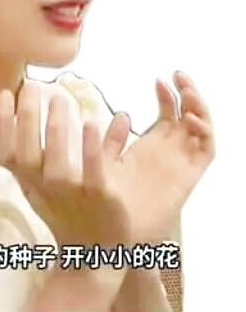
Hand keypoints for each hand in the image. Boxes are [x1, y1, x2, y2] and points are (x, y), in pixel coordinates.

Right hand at [0, 80, 133, 248]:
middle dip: (27, 119)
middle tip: (32, 86)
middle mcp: (45, 189)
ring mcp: (72, 196)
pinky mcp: (101, 199)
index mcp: (30, 182)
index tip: (5, 94)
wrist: (94, 254)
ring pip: (57, 165)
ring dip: (57, 131)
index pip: (5, 153)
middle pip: (27, 154)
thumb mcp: (52, 178)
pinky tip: (91, 123)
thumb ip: (57, 141)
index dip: (0, 125)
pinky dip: (91, 150)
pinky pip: (93, 174)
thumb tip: (56, 100)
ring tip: (59, 98)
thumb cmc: (71, 208)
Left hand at [106, 70, 214, 243]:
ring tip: (186, 91)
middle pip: (189, 115)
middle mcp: (170, 152)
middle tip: (178, 75)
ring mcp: (181, 163)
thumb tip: (117, 114)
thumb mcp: (105, 162)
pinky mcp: (189, 177)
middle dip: (187, 93)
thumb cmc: (105, 200)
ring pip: (202, 129)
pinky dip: (205, 132)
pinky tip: (189, 119)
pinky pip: (206, 151)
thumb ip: (111, 141)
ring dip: (199, 107)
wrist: (110, 237)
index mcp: (152, 146)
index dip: (167, 95)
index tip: (158, 79)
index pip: (168, 113)